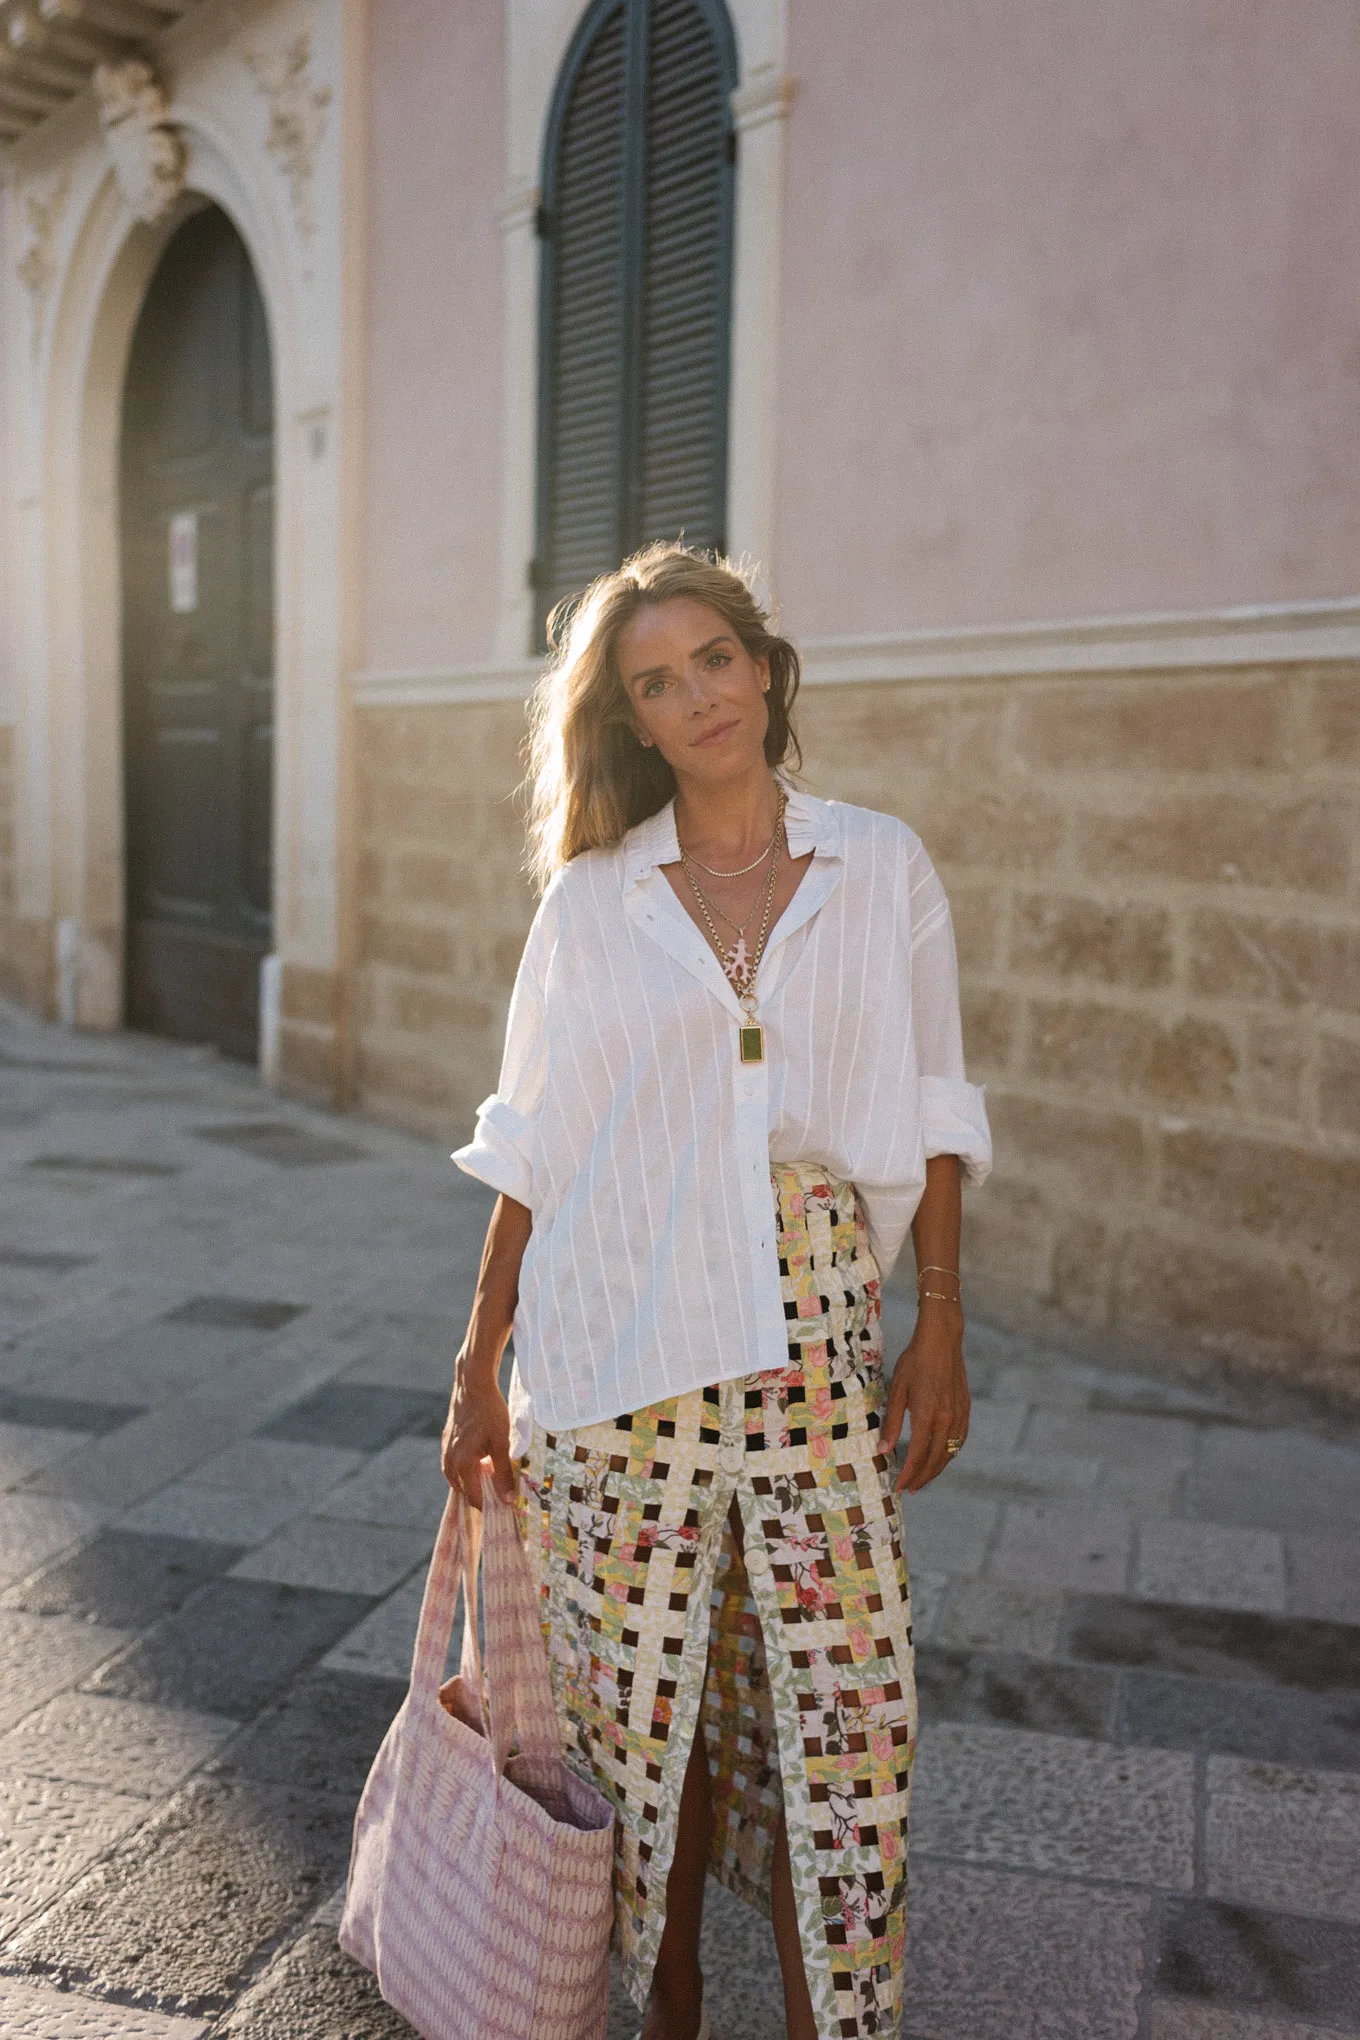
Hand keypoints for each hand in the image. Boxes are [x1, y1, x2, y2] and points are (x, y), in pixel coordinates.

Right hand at [442, 1358, 514, 1509]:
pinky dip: (468, 1471)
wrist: (472, 1385)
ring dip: (475, 1483)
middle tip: (503, 1495)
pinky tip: (482, 1464)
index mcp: (462, 1464)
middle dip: (483, 1496)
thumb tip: (508, 1500)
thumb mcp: (502, 1443)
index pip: (474, 1499)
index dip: (491, 1506)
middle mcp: (449, 1462)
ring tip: (494, 1480)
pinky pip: (455, 1467)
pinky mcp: (445, 1444)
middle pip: (465, 1491)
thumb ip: (504, 1473)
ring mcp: (445, 1452)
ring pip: (458, 1480)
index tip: (506, 1507)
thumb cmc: (490, 1412)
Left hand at [881, 1302, 968, 1493]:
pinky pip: (959, 1440)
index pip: (917, 1455)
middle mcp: (946, 1419)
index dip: (908, 1474)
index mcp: (927, 1415)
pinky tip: (941, 1457)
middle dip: (922, 1477)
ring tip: (923, 1478)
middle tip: (910, 1488)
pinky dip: (949, 1454)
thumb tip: (884, 1450)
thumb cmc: (914, 1362)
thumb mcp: (897, 1390)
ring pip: (949, 1453)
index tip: (899, 1487)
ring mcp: (958, 1415)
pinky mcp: (965, 1409)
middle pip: (935, 1459)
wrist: (941, 1341)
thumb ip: (892, 1422)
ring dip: (936, 1469)